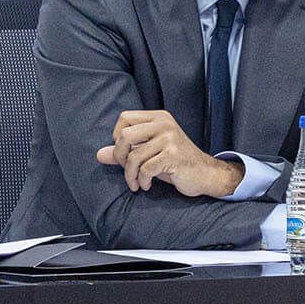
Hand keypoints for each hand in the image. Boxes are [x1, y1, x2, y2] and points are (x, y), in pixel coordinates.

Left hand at [94, 110, 243, 197]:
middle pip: (124, 136)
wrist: (205, 174)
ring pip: (134, 156)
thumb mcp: (148, 154)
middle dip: (119, 157)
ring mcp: (170, 138)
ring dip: (130, 174)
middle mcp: (164, 124)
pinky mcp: (174, 155)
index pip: (124, 118)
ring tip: (136, 183)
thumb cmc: (174, 163)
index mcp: (158, 118)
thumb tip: (99, 155)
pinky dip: (142, 180)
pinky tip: (146, 185)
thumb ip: (124, 152)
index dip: (117, 136)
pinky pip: (146, 169)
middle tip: (126, 170)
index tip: (124, 152)